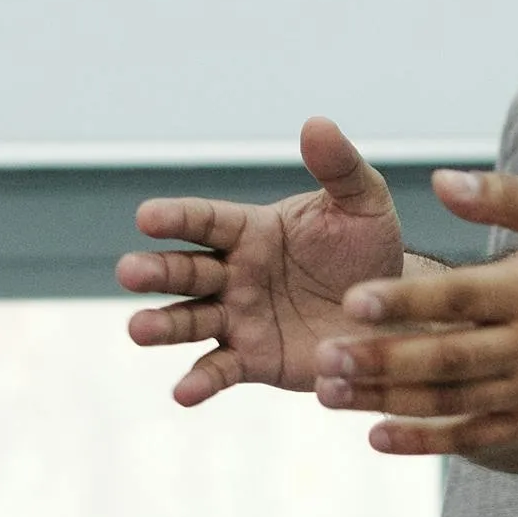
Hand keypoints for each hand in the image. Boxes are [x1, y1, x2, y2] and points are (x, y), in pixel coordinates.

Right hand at [118, 117, 410, 405]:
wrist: (390, 311)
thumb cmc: (369, 249)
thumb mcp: (363, 204)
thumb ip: (339, 167)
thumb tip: (317, 123)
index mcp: (251, 230)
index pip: (205, 220)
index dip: (176, 218)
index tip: (146, 217)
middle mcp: (234, 273)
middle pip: (186, 271)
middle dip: (155, 272)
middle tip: (127, 273)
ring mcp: (238, 318)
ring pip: (190, 319)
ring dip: (163, 325)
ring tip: (137, 329)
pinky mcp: (253, 360)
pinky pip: (220, 370)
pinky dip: (200, 382)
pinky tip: (182, 393)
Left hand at [312, 168, 517, 456]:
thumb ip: (506, 195)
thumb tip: (441, 179)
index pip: (460, 296)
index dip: (406, 301)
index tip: (352, 302)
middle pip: (448, 356)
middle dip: (382, 360)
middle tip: (324, 357)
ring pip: (452, 401)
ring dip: (388, 401)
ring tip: (331, 395)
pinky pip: (475, 438)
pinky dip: (426, 441)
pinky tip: (377, 436)